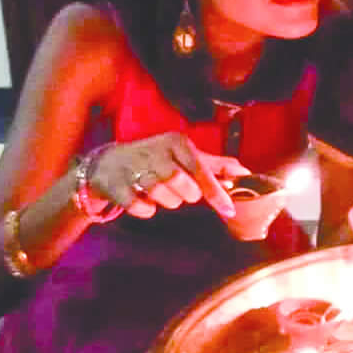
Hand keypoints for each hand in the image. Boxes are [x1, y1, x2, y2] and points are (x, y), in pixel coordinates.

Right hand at [89, 132, 249, 218]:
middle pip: (184, 186)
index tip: (230, 210)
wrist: (108, 164)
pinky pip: (142, 208)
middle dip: (186, 195)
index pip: (201, 169)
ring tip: (160, 192)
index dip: (216, 191)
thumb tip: (245, 173)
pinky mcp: (115, 185)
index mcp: (175, 142)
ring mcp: (133, 167)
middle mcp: (155, 150)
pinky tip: (141, 198)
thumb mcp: (185, 157)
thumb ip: (215, 165)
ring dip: (166, 201)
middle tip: (179, 189)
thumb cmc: (157, 161)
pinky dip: (145, 209)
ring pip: (164, 197)